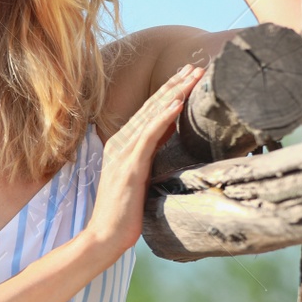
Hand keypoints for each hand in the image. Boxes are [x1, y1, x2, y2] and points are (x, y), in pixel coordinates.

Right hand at [81, 62, 203, 257]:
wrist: (105, 236)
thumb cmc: (124, 213)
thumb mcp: (140, 178)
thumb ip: (150, 156)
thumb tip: (171, 139)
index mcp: (122, 145)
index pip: (149, 111)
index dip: (169, 91)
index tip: (188, 75)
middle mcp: (120, 143)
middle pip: (151, 107)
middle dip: (174, 84)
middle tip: (195, 65)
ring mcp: (123, 153)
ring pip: (151, 115)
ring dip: (173, 93)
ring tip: (191, 76)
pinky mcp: (129, 166)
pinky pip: (149, 135)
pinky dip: (163, 116)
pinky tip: (176, 103)